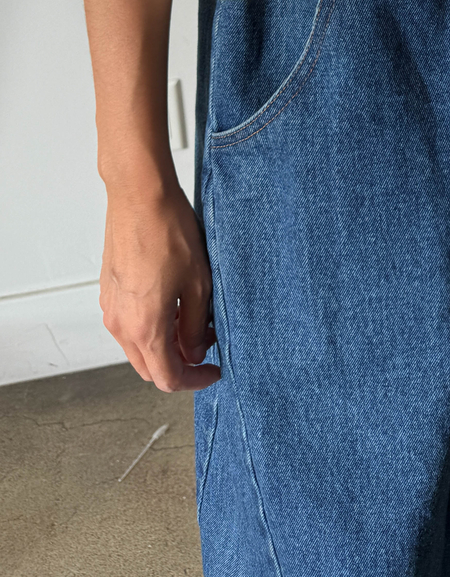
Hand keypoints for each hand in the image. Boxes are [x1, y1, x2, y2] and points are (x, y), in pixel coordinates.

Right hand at [100, 180, 220, 391]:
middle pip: (149, 367)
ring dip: (165, 344)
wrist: (139, 195)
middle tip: (206, 345)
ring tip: (194, 319)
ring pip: (138, 346)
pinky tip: (173, 303)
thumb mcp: (198, 284)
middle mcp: (120, 323)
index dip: (195, 381)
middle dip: (180, 364)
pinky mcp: (109, 290)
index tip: (213, 371)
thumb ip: (195, 327)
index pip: (168, 378)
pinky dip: (150, 326)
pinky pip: (129, 323)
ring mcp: (111, 306)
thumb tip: (193, 351)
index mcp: (144, 328)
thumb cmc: (168, 231)